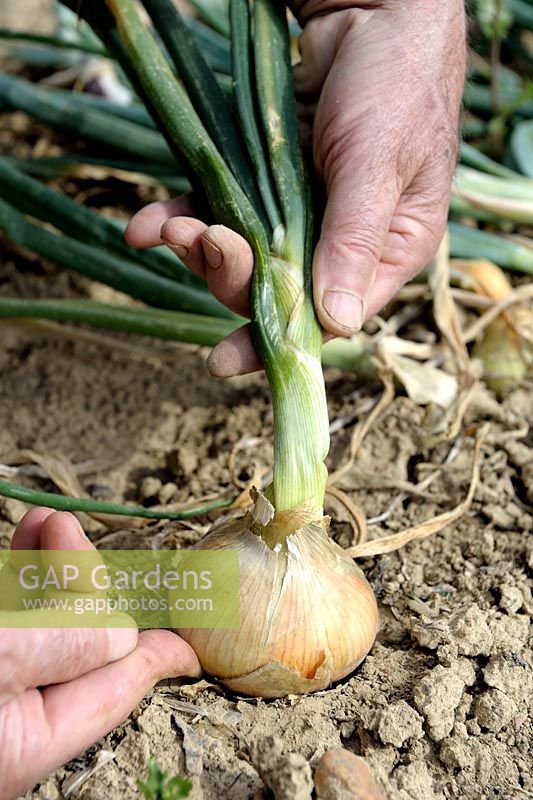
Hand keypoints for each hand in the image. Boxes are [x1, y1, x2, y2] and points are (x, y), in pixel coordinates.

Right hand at [0, 508, 200, 799]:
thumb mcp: (1, 658)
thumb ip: (67, 646)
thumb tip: (122, 633)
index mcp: (29, 740)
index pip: (113, 689)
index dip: (157, 655)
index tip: (194, 637)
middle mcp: (14, 716)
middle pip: (76, 645)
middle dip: (88, 585)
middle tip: (80, 536)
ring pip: (41, 621)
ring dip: (51, 566)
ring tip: (52, 525)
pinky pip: (12, 611)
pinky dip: (22, 571)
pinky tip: (31, 535)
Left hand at [126, 0, 464, 375]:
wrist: (370, 8)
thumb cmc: (398, 85)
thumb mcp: (381, 165)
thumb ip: (354, 240)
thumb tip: (337, 325)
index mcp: (383, 253)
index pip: (327, 320)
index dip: (277, 343)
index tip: (225, 361)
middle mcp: (338, 242)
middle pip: (275, 290)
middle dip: (230, 277)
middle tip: (203, 243)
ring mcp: (296, 212)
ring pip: (240, 254)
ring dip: (198, 248)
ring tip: (170, 226)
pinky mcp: (262, 182)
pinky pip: (218, 210)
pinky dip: (180, 216)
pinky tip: (145, 223)